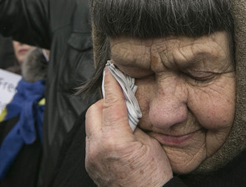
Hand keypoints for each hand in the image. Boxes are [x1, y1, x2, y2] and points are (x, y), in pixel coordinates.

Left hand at [85, 67, 171, 186]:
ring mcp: (91, 158)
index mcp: (115, 141)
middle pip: (92, 112)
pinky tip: (116, 135)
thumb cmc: (155, 175)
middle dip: (105, 102)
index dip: (112, 84)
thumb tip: (126, 107)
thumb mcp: (150, 142)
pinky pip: (91, 140)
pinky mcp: (90, 165)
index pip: (110, 103)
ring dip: (102, 117)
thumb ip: (133, 122)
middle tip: (121, 100)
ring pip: (90, 126)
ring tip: (120, 119)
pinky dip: (101, 132)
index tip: (111, 71)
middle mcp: (97, 149)